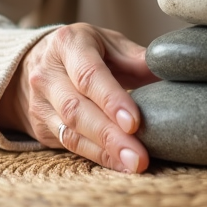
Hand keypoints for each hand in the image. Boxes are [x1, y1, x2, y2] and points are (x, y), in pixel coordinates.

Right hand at [0, 23, 156, 173]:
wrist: (39, 60)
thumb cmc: (86, 50)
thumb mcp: (108, 42)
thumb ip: (135, 57)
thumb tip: (168, 71)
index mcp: (68, 44)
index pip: (88, 75)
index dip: (111, 100)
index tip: (134, 122)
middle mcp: (47, 73)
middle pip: (76, 109)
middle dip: (109, 135)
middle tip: (139, 156)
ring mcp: (40, 102)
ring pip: (71, 132)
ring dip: (104, 152)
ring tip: (133, 164)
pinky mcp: (41, 126)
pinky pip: (69, 145)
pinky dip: (97, 156)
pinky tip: (119, 163)